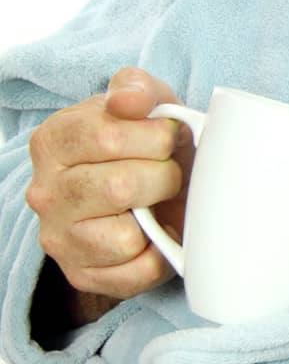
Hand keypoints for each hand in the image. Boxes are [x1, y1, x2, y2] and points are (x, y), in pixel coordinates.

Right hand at [25, 67, 194, 301]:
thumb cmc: (145, 145)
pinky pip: (138, 271)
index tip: (167, 139)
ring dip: (158, 218)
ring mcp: (60, 238)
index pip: (108, 136)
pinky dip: (160, 253)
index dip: (155, 137)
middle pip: (119, 186)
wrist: (145, 194)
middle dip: (164, 177)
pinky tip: (155, 233)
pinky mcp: (82, 274)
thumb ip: (136, 89)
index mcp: (52, 140)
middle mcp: (46, 192)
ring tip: (156, 203)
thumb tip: (128, 101)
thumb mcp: (144, 104)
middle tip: (168, 173)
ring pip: (126, 236)